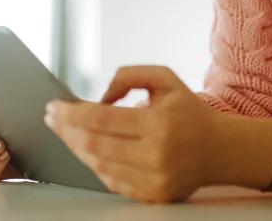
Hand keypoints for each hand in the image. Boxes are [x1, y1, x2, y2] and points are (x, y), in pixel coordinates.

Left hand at [45, 66, 221, 202]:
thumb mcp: (165, 78)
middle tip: (52, 119)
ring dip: (77, 148)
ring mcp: (154, 180)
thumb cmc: (188, 111)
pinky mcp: (153, 195)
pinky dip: (95, 165)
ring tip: (67, 132)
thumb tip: (99, 97)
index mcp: (159, 124)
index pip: (101, 120)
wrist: (219, 150)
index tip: (53, 107)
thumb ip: (128, 75)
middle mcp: (156, 155)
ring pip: (98, 166)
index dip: (71, 114)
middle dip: (66, 131)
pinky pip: (111, 182)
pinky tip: (87, 150)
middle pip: (93, 145)